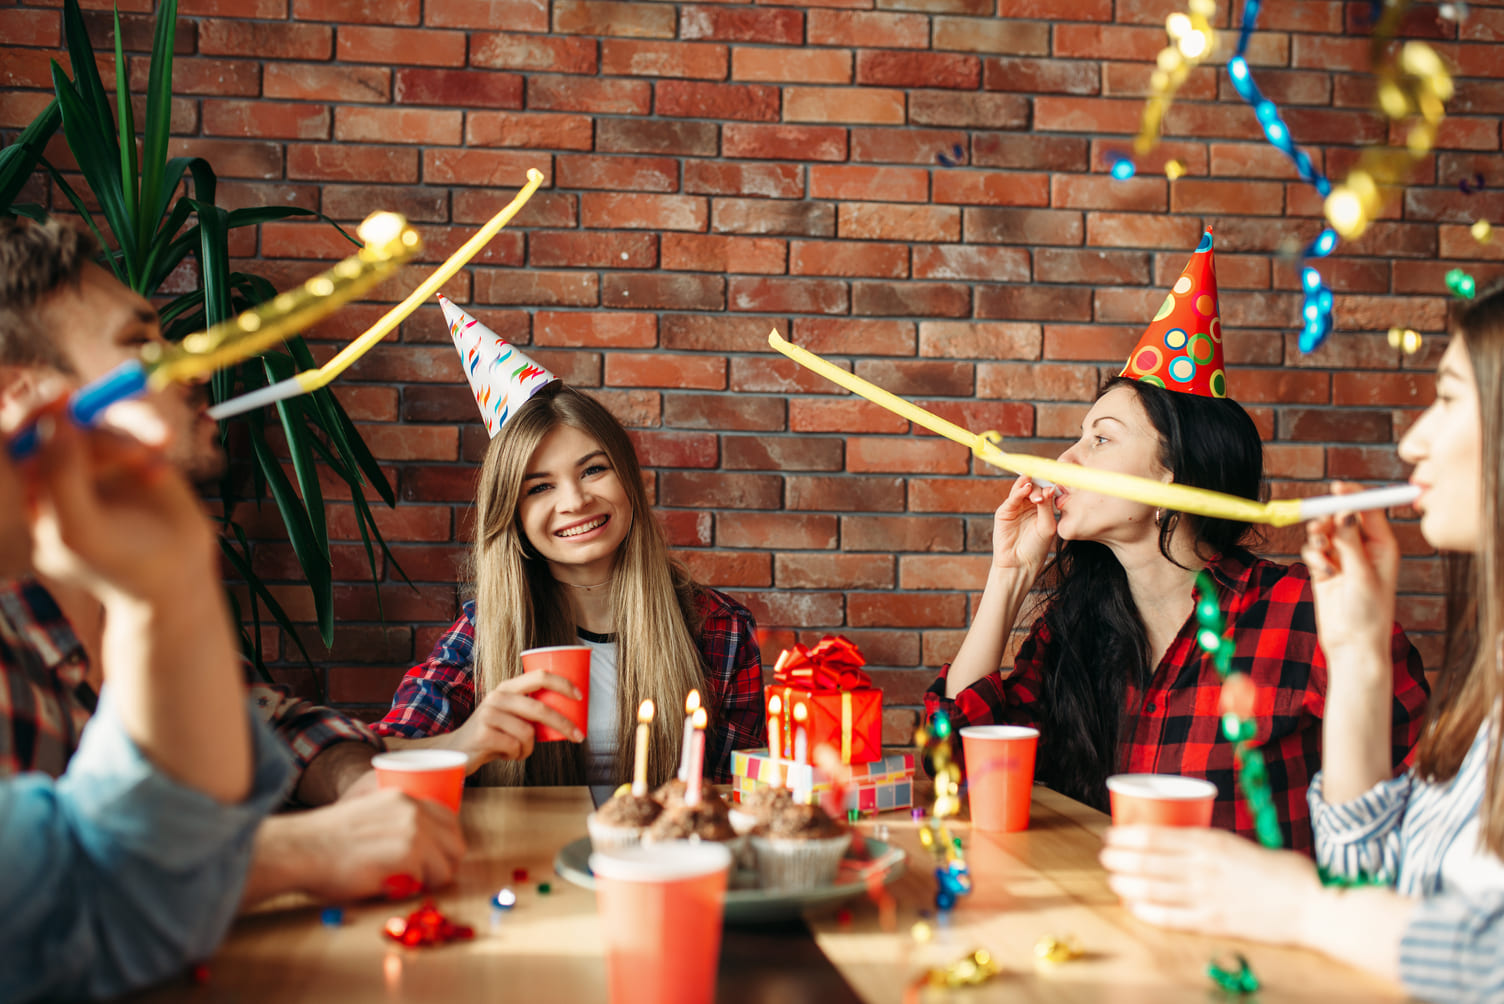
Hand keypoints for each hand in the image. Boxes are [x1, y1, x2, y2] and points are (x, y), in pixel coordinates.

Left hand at [19, 394, 214, 602]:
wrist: (172, 576)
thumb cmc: (114, 563)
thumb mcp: (76, 529)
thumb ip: (61, 476)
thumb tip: (58, 418)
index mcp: (33, 486)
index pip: (20, 440)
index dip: (33, 413)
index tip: (59, 401)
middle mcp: (63, 466)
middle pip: (65, 424)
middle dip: (92, 426)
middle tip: (118, 431)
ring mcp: (101, 457)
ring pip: (105, 424)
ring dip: (130, 439)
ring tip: (155, 461)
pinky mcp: (137, 450)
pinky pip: (137, 425)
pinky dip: (150, 439)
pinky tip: (159, 472)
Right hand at [249, 788, 465, 904]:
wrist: (300, 849)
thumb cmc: (325, 840)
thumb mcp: (369, 814)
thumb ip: (396, 822)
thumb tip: (422, 846)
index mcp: (405, 798)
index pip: (448, 819)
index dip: (446, 844)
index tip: (437, 859)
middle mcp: (414, 810)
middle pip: (455, 845)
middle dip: (445, 866)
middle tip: (426, 881)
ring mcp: (414, 831)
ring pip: (445, 867)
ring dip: (428, 881)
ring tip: (402, 885)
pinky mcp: (408, 854)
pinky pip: (427, 881)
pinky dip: (412, 890)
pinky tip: (390, 887)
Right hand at [430, 669, 583, 772]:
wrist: (456, 750)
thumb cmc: (491, 734)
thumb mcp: (510, 716)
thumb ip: (530, 711)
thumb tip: (569, 714)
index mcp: (507, 688)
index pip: (539, 676)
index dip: (563, 684)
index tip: (581, 696)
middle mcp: (497, 697)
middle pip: (540, 708)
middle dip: (564, 724)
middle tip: (578, 737)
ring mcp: (488, 714)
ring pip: (528, 734)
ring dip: (528, 748)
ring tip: (516, 750)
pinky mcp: (483, 733)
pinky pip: (516, 747)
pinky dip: (516, 755)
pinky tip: (504, 754)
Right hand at [989, 476, 1057, 578]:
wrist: (1020, 564)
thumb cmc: (1036, 548)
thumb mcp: (1047, 525)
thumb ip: (1047, 506)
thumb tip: (1049, 487)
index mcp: (1043, 508)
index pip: (1046, 490)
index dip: (1050, 484)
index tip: (1057, 479)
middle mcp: (1029, 506)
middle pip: (1034, 486)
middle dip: (1040, 485)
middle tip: (1044, 490)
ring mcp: (1016, 507)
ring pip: (1022, 489)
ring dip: (1029, 484)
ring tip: (1033, 483)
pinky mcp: (1004, 511)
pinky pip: (1012, 498)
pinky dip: (1019, 491)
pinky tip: (1026, 488)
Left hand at [1099, 825, 1320, 944]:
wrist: (1314, 905)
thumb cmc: (1282, 872)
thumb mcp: (1239, 845)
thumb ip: (1208, 846)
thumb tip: (1176, 844)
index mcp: (1211, 841)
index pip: (1153, 835)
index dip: (1124, 835)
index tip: (1111, 834)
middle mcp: (1203, 866)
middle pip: (1144, 860)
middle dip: (1117, 857)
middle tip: (1105, 855)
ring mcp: (1206, 896)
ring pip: (1150, 888)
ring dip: (1124, 882)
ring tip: (1113, 878)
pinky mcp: (1213, 922)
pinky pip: (1169, 917)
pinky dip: (1146, 910)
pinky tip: (1132, 906)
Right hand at [1301, 482, 1398, 660]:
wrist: (1352, 644)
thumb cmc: (1369, 613)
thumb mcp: (1362, 574)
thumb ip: (1350, 542)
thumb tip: (1344, 511)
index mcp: (1383, 545)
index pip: (1369, 510)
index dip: (1353, 496)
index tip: (1337, 488)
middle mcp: (1363, 548)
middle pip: (1341, 517)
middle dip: (1328, 518)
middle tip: (1320, 525)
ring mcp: (1342, 558)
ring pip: (1324, 531)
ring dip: (1318, 537)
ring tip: (1320, 550)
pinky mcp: (1324, 569)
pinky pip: (1312, 549)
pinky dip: (1313, 556)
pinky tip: (1322, 572)